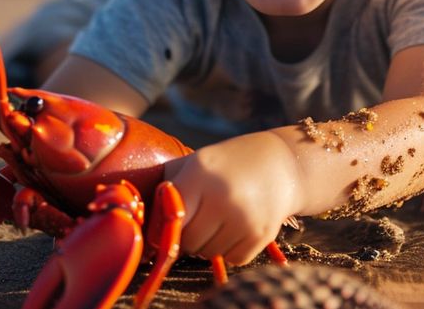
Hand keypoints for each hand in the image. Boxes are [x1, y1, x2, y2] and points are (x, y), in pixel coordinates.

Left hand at [162, 131, 300, 265]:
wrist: (280, 164)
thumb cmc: (225, 165)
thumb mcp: (193, 163)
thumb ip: (165, 189)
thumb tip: (142, 231)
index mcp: (200, 174)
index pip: (169, 219)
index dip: (163, 227)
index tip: (167, 226)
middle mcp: (222, 196)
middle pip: (187, 242)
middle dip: (188, 235)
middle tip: (199, 218)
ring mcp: (244, 218)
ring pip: (208, 253)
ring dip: (208, 243)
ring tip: (219, 219)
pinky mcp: (261, 235)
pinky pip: (232, 259)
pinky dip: (230, 249)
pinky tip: (236, 227)